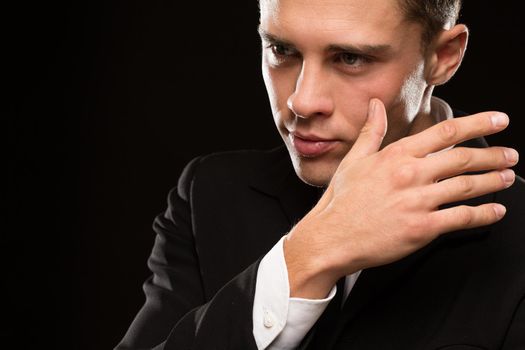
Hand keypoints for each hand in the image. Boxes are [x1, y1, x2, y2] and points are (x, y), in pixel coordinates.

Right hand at [284, 98, 518, 298]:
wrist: (332, 237)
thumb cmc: (341, 201)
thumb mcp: (354, 160)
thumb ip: (371, 132)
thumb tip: (375, 105)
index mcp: (396, 155)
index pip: (446, 132)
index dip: (478, 124)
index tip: (498, 120)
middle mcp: (410, 174)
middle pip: (463, 158)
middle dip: (493, 155)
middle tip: (510, 154)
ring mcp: (417, 201)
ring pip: (467, 186)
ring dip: (493, 181)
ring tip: (507, 178)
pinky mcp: (422, 228)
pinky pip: (461, 218)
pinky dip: (484, 214)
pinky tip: (496, 211)